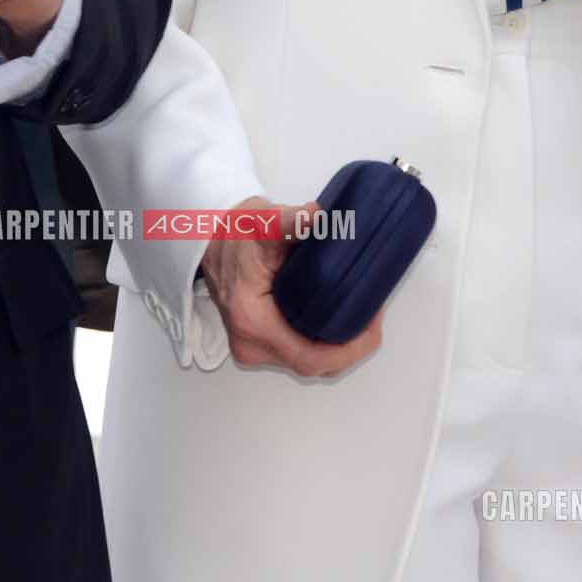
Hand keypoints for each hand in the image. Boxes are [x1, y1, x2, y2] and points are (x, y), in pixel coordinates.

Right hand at [200, 197, 384, 378]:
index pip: (310, 357)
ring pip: (304, 361)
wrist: (209, 236)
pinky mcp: (255, 341)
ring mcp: (251, 346)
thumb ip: (290, 220)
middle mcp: (250, 342)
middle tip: (372, 319)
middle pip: (311, 364)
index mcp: (253, 321)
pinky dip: (319, 343)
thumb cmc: (235, 233)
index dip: (348, 350)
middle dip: (347, 348)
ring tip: (359, 318)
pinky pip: (295, 353)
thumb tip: (317, 217)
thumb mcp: (264, 222)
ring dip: (334, 347)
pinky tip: (336, 322)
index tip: (371, 327)